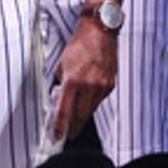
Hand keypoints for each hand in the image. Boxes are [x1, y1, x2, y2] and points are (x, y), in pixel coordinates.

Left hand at [52, 19, 116, 140]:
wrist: (100, 31)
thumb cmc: (79, 44)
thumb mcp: (62, 63)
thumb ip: (61, 82)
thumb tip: (59, 95)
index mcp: (73, 80)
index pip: (65, 111)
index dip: (60, 127)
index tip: (57, 136)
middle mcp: (88, 86)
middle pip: (80, 116)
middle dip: (73, 127)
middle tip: (67, 133)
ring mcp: (101, 86)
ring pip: (91, 110)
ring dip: (83, 115)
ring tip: (76, 118)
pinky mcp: (110, 85)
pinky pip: (99, 100)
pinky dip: (92, 102)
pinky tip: (87, 97)